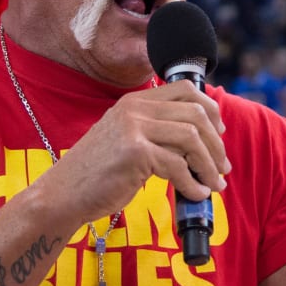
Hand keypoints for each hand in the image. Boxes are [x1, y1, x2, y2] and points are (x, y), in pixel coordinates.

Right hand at [46, 80, 229, 223]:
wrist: (63, 193)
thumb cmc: (97, 173)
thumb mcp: (125, 139)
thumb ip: (155, 131)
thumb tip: (200, 141)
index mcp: (134, 101)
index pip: (185, 90)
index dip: (210, 110)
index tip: (219, 133)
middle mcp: (134, 108)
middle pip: (195, 114)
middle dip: (216, 144)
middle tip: (222, 167)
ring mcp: (133, 128)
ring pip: (192, 139)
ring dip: (209, 165)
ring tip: (214, 184)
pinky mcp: (134, 153)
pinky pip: (178, 166)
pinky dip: (193, 184)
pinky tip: (196, 195)